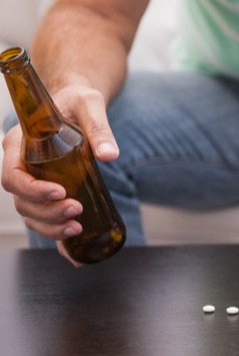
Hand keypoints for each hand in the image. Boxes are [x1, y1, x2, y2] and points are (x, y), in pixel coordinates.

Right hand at [1, 85, 118, 265]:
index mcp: (20, 144)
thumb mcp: (89, 105)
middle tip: (76, 212)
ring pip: (31, 214)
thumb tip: (110, 155)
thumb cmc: (76, 100)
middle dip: (47, 212)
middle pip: (22, 201)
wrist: (76, 102)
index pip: (12, 176)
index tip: (60, 193)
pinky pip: (47, 218)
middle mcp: (21, 165)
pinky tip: (75, 255)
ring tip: (77, 228)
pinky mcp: (50, 190)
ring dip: (50, 227)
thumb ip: (99, 127)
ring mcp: (34, 181)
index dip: (32, 190)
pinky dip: (58, 240)